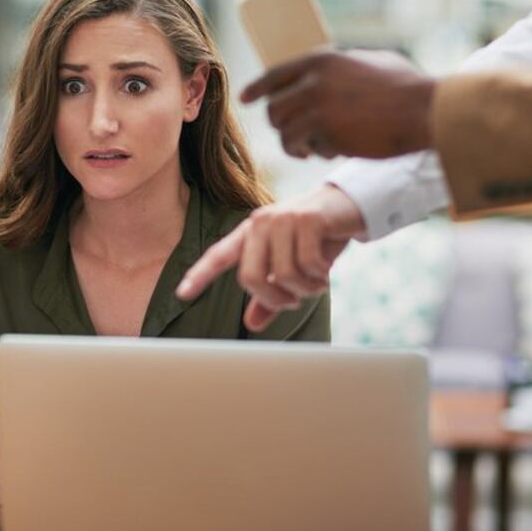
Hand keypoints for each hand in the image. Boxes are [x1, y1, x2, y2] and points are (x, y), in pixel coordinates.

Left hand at [176, 185, 363, 330]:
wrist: (348, 206)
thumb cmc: (315, 239)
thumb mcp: (290, 266)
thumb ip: (270, 295)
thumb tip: (251, 324)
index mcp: (249, 233)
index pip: (219, 255)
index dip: (200, 275)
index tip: (182, 294)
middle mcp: (260, 223)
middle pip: (250, 278)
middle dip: (274, 300)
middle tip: (293, 302)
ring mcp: (282, 218)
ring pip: (283, 275)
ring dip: (304, 289)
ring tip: (316, 283)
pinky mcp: (307, 219)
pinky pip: (307, 264)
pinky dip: (319, 276)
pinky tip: (326, 270)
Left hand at [242, 50, 434, 158]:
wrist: (423, 110)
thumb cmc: (406, 87)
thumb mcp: (369, 62)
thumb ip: (342, 68)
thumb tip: (326, 74)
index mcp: (321, 60)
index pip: (275, 74)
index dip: (257, 88)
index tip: (245, 99)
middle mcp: (313, 82)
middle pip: (274, 109)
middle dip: (281, 125)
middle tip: (296, 135)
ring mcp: (318, 108)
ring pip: (284, 132)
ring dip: (295, 144)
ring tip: (310, 149)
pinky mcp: (326, 133)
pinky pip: (304, 147)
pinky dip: (312, 153)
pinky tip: (327, 153)